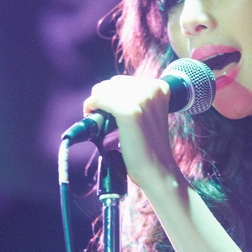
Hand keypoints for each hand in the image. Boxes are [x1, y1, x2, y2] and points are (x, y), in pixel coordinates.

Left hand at [83, 75, 180, 189]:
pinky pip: (99, 100)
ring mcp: (142, 99)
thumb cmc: (148, 146)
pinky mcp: (130, 111)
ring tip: (98, 119)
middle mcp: (152, 89)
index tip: (108, 110)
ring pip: (104, 90)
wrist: (156, 170)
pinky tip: (91, 116)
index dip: (110, 95)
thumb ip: (135, 99)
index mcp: (160, 87)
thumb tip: (104, 91)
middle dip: (102, 98)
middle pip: (112, 83)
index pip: (123, 82)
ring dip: (96, 103)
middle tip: (102, 117)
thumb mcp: (149, 114)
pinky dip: (91, 107)